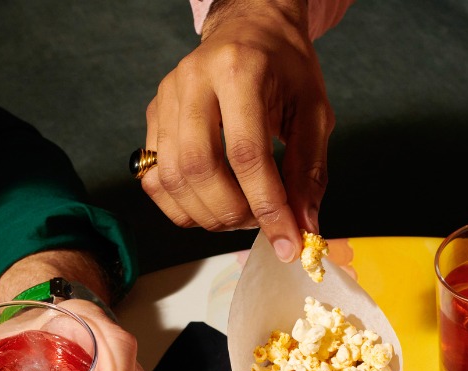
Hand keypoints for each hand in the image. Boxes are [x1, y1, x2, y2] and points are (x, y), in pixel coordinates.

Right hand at [143, 0, 333, 258]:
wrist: (250, 30)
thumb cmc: (286, 70)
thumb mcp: (314, 114)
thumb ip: (309, 173)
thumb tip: (304, 229)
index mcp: (239, 71)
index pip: (247, 154)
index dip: (267, 207)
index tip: (287, 243)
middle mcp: (193, 81)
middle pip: (198, 168)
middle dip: (233, 213)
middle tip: (261, 223)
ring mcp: (166, 99)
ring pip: (171, 179)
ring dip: (209, 215)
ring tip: (241, 215)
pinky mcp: (153, 117)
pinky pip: (155, 179)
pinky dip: (183, 208)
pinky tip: (212, 206)